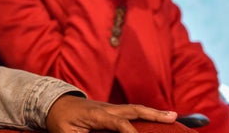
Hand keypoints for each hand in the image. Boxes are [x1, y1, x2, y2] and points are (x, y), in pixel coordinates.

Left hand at [45, 95, 177, 132]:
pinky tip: (157, 117)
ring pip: (134, 109)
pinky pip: (131, 112)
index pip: (118, 123)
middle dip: (153, 114)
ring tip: (173, 116)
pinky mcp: (111, 111)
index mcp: (95, 114)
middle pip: (132, 109)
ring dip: (154, 113)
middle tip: (173, 117)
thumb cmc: (59, 120)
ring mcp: (110, 108)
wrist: (55, 103)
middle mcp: (106, 108)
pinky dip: (146, 114)